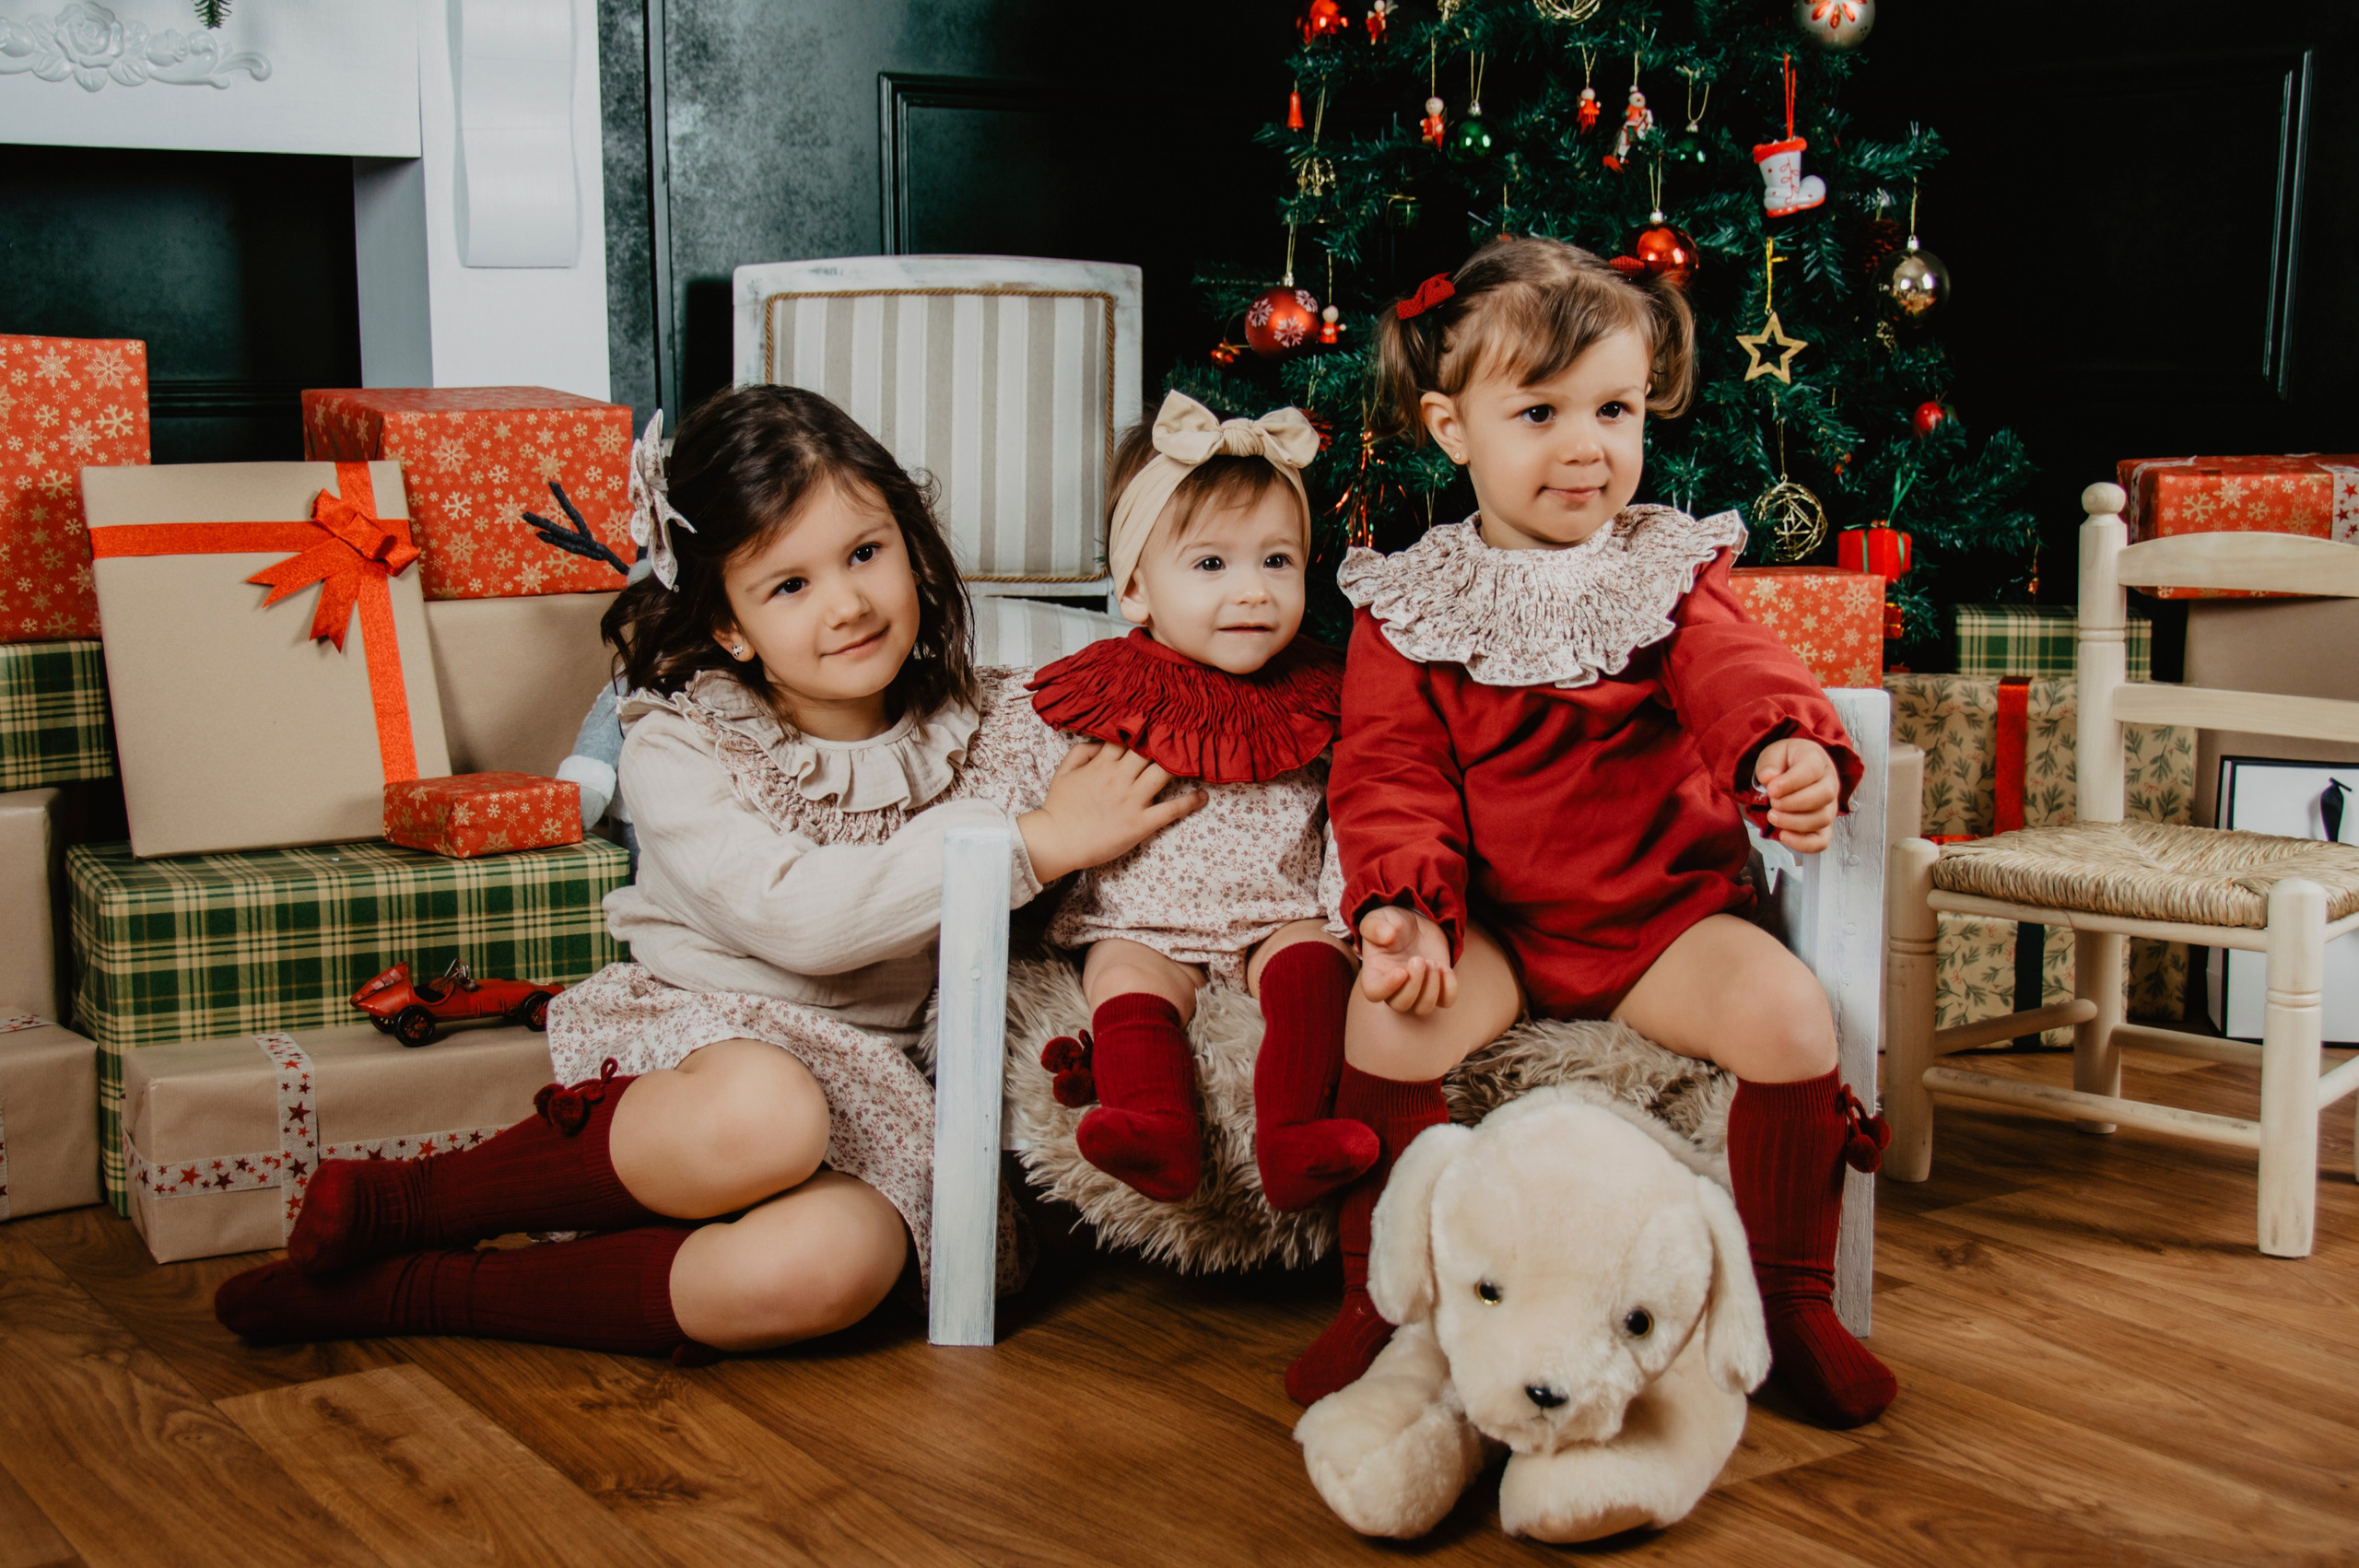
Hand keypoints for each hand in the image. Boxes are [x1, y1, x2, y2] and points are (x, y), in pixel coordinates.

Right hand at [1018, 742, 1203, 882]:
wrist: (1057, 841)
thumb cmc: (1059, 807)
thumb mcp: (1063, 772)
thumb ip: (1082, 751)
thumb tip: (1103, 741)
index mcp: (1102, 765)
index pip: (1128, 737)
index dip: (1143, 728)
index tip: (1157, 721)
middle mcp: (1120, 778)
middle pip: (1149, 751)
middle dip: (1165, 740)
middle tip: (1184, 733)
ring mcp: (1132, 801)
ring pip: (1163, 773)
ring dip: (1181, 764)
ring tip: (1196, 758)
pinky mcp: (1141, 823)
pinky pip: (1171, 809)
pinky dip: (1190, 801)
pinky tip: (1202, 795)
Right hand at [1356, 906, 1458, 1014]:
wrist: (1416, 922)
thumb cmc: (1393, 922)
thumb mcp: (1379, 917)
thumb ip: (1375, 926)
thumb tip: (1386, 936)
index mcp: (1375, 972)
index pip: (1374, 993)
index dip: (1387, 987)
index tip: (1401, 971)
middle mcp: (1394, 987)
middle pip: (1401, 1005)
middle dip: (1415, 984)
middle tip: (1420, 959)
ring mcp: (1417, 990)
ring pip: (1423, 1008)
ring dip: (1431, 988)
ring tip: (1433, 962)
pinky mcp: (1437, 987)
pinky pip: (1446, 1001)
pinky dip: (1449, 989)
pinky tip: (1445, 969)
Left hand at [1754, 738, 1838, 853]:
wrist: (1790, 770)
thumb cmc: (1784, 761)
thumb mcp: (1773, 753)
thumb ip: (1769, 764)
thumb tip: (1769, 778)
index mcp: (1817, 760)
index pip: (1812, 770)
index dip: (1792, 782)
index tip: (1772, 789)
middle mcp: (1829, 782)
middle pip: (1824, 795)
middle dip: (1793, 803)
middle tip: (1773, 802)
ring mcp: (1829, 805)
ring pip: (1822, 819)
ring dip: (1794, 821)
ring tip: (1773, 816)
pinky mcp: (1823, 825)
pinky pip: (1822, 840)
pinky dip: (1804, 844)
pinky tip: (1784, 836)